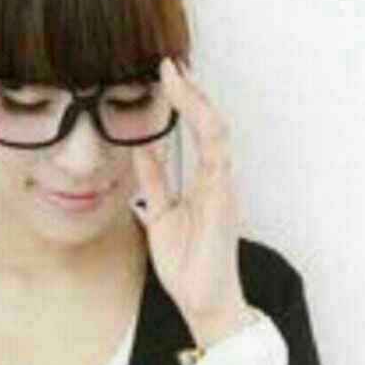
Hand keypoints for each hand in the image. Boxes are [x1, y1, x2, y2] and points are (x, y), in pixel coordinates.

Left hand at [131, 57, 252, 342]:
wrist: (202, 300)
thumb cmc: (187, 260)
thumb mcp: (160, 211)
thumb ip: (155, 180)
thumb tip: (142, 149)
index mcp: (203, 179)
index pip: (195, 130)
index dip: (182, 103)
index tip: (163, 77)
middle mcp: (216, 176)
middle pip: (208, 122)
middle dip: (190, 91)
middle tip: (169, 64)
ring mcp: (222, 184)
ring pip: (215, 130)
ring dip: (195, 100)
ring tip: (175, 75)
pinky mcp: (223, 196)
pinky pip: (215, 153)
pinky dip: (202, 125)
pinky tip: (186, 104)